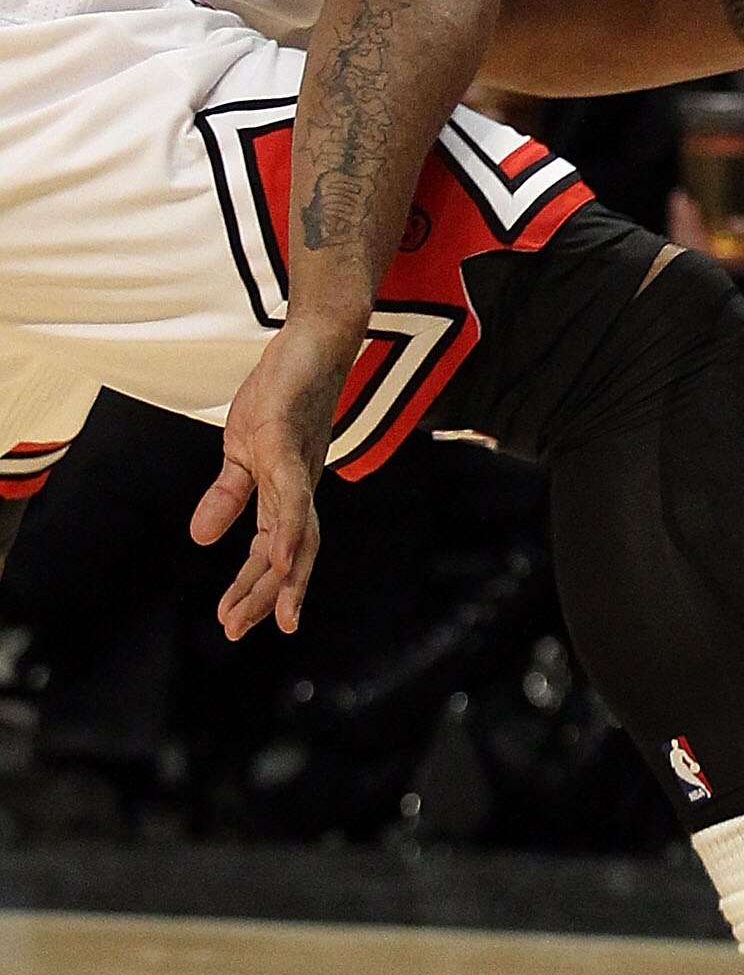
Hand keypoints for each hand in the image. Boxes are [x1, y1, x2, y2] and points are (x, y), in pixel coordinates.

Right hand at [192, 319, 354, 637]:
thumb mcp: (244, 451)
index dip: (255, 589)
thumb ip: (228, 495)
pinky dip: (288, 526)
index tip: (232, 625)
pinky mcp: (288, 437)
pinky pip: (291, 490)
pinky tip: (281, 555)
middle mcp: (301, 486)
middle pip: (293, 554)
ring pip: (298, 530)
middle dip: (270, 597)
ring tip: (273, 614)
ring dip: (285, 575)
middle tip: (239, 633)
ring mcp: (299, 463)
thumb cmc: (283, 394)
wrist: (312, 341)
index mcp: (286, 492)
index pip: (273, 552)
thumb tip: (199, 539)